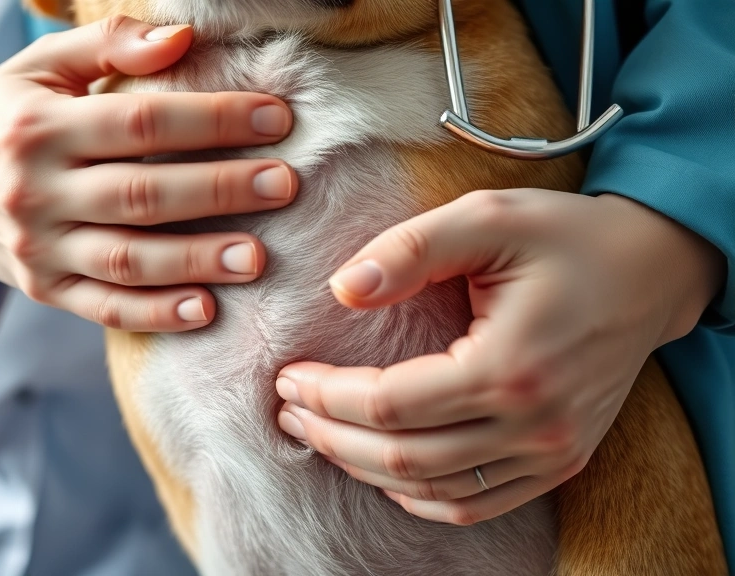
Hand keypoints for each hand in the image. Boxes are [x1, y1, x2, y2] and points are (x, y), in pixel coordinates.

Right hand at [0, 17, 296, 327]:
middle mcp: (34, 190)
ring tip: (256, 257)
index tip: (275, 119)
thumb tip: (182, 38)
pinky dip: (154, 313)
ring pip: (126, 259)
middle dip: (219, 190)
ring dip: (195, 260)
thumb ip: (108, 47)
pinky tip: (204, 309)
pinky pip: (103, 308)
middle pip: (140, 194)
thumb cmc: (4, 118)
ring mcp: (37, 248)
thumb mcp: (40, 69)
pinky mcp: (44, 289)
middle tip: (284, 185)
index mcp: (39, 127)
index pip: (139, 122)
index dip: (211, 120)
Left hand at [274, 189, 723, 524]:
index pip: (389, 405)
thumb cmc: (567, 237)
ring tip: (319, 435)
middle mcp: (535, 424)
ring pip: (435, 490)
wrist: (653, 270)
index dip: (326, 396)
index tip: (288, 375)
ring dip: (365, 470)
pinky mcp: (560, 461)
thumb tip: (342, 290)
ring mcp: (552, 451)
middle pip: (403, 459)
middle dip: (331, 438)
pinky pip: (478, 503)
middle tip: (288, 410)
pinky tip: (386, 474)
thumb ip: (410, 250)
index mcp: (511, 365)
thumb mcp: (489, 217)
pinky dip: (423, 497)